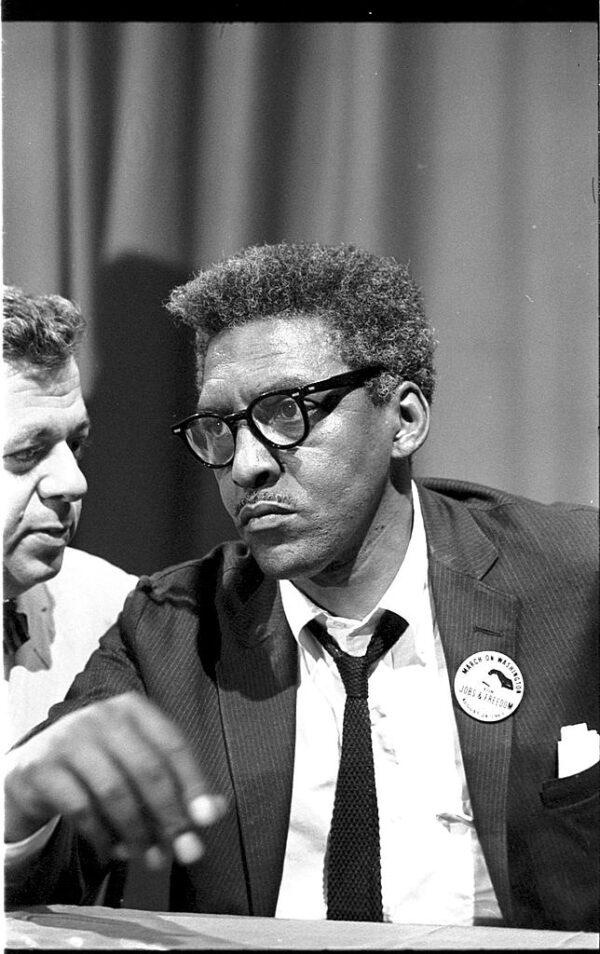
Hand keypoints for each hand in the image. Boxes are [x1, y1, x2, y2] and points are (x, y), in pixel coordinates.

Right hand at [4, 692, 226, 868]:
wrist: (33, 771)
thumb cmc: (98, 767)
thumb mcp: (137, 766)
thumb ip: (176, 785)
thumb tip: (215, 812)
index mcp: (133, 708)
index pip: (172, 744)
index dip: (193, 783)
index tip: (206, 820)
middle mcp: (101, 715)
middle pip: (147, 768)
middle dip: (169, 815)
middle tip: (183, 852)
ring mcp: (68, 738)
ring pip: (115, 791)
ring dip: (138, 832)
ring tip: (150, 858)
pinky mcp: (42, 768)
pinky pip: (81, 809)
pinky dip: (103, 837)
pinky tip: (114, 852)